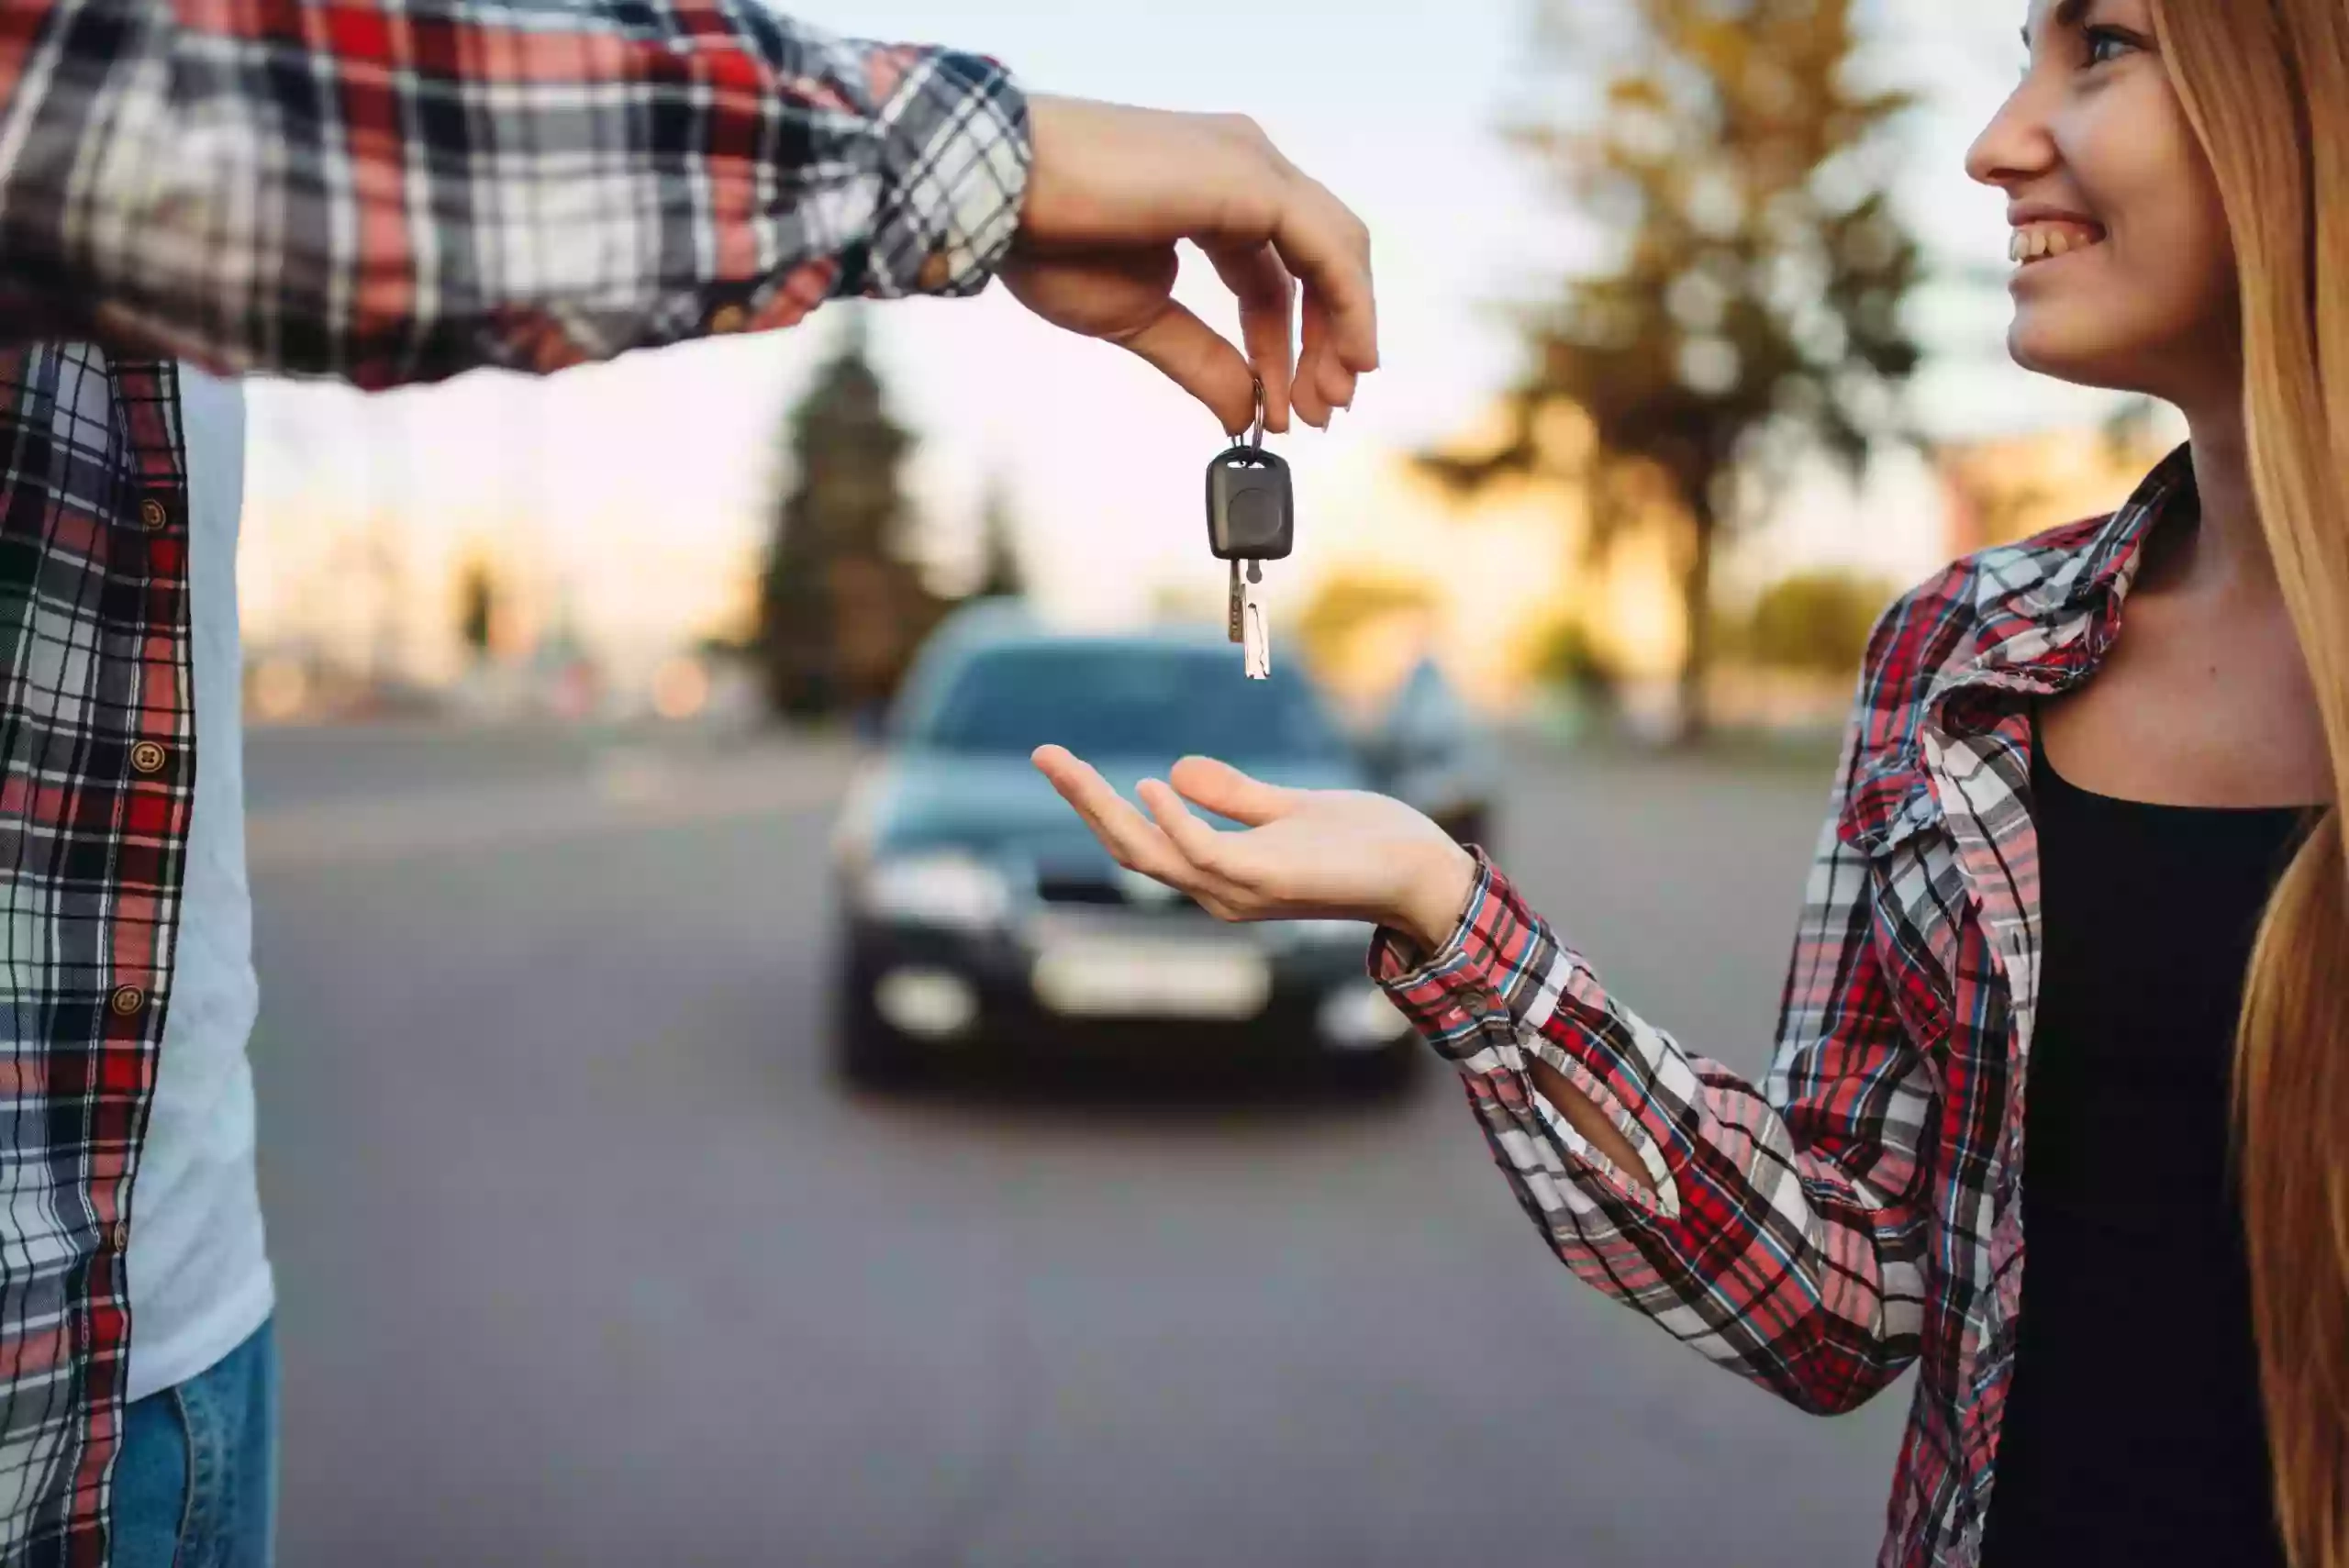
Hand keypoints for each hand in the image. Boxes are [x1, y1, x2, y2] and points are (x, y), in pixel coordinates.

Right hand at [1003, 95, 1379, 435]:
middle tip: (1323, 413)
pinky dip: (1349, 305)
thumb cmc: (1047, 242)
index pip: (1277, 277)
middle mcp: (1243, 166)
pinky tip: (1348, 358)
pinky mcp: (1250, 175)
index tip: (1288, 410)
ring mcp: (1250, 162)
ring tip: (1331, 400)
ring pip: (1337, 251)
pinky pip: (1327, 246)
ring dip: (1343, 332)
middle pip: (1318, 264)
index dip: (1288, 346)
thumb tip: (1245, 415)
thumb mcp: (1139, 319)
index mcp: (1215, 193)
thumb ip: (1202, 363)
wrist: (1000, 196)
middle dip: (1326, 344)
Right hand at [1031, 748, 1476, 952]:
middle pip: (1130, 847)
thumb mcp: (1290, 809)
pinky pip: (1204, 854)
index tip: (1059, 761)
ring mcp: (1240, 890)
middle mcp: (1220, 891)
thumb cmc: (1366, 844)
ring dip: (1105, 807)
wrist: (1422, 872)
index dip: (1097, 802)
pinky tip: (1149, 784)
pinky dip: (1173, 822)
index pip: (1141, 839)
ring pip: (1152, 853)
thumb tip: (1173, 770)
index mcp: (1221, 873)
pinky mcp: (1267, 881)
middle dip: (1083, 800)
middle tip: (1042, 753)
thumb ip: (1236, 796)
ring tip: (1066, 764)